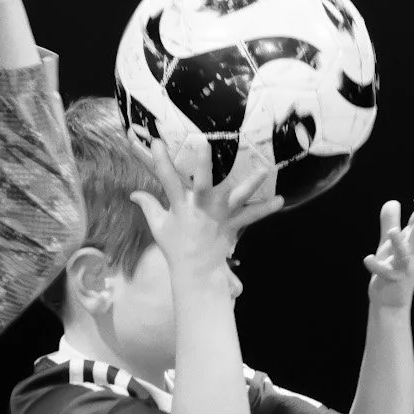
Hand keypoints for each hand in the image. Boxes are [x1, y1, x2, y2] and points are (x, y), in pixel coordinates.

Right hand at [126, 138, 284, 284]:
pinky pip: (251, 216)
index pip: (166, 180)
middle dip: (202, 165)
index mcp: (179, 207)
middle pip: (201, 184)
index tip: (157, 142)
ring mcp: (218, 217)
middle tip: (204, 144)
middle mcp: (199, 210)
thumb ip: (147, 206)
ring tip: (264, 170)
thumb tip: (132, 193)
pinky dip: (265, 209)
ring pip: (234, 198)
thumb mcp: (158, 226)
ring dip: (249, 184)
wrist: (195, 271)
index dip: (160, 161)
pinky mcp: (232, 226)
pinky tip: (280, 200)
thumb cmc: (175, 247)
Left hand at [362, 172, 413, 310]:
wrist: (390, 302)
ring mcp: (404, 268)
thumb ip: (391, 222)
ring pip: (406, 255)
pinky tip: (367, 259)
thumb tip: (392, 201)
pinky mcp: (392, 281)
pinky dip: (377, 267)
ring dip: (400, 243)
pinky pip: (386, 273)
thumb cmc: (392, 270)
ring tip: (394, 232)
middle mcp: (413, 253)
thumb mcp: (389, 243)